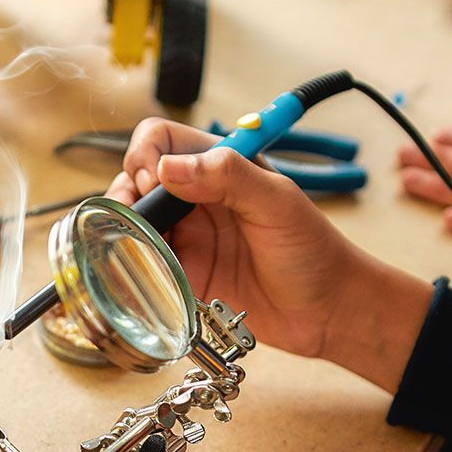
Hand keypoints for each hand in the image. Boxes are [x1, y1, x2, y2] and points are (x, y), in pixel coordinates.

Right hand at [114, 119, 431, 388]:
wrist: (328, 312)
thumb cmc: (315, 252)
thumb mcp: (277, 203)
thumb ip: (229, 177)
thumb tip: (171, 167)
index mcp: (219, 167)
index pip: (162, 140)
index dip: (148, 155)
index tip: (155, 182)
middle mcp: (196, 198)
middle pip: (137, 179)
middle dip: (126, 193)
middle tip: (136, 219)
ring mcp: (187, 237)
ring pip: (133, 222)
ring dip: (123, 230)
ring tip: (132, 247)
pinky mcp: (183, 275)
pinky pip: (143, 265)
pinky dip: (131, 266)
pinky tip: (138, 273)